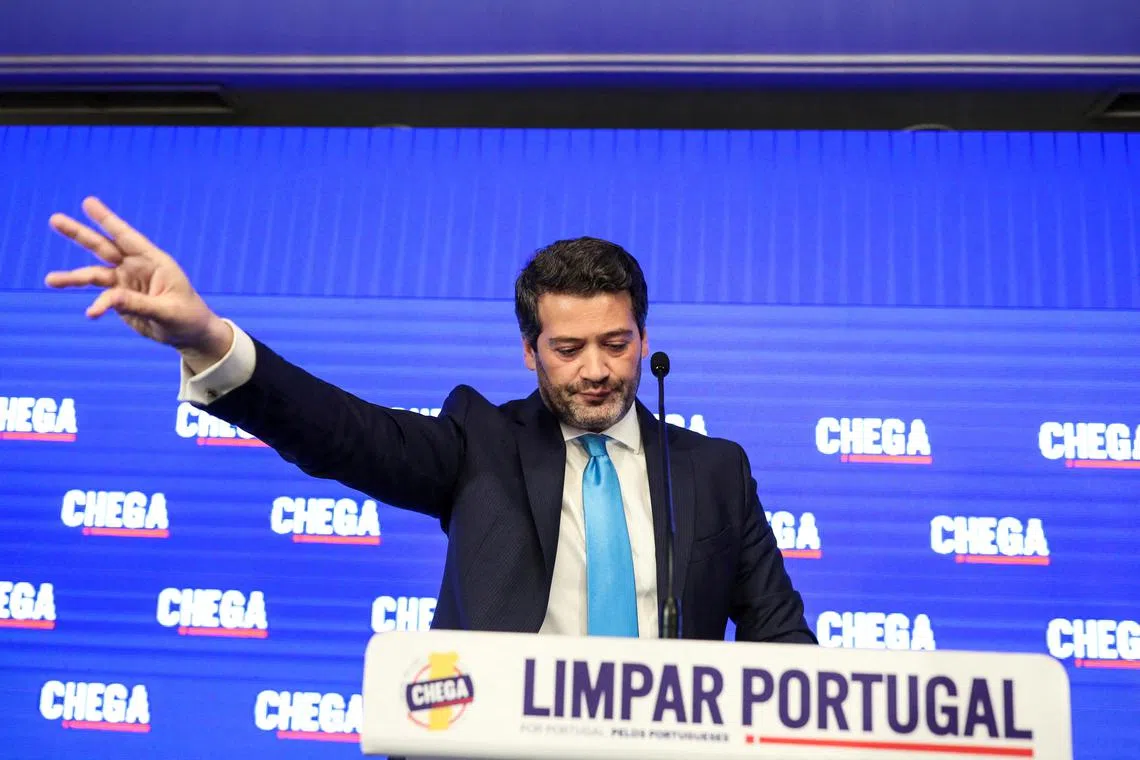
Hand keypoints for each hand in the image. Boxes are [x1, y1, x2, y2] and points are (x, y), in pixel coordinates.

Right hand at [44, 196, 232, 370]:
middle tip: (54, 219)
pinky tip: (91, 313)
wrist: (190, 334)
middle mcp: (136, 267)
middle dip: (79, 234)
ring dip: (73, 277)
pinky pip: (103, 298)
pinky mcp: (120, 299)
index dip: (107, 220)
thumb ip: (139, 304)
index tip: (88, 202)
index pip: (127, 237)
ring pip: (95, 274)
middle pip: (103, 248)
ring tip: (50, 280)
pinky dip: (96, 305)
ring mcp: (126, 282)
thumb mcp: (168, 311)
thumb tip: (108, 298)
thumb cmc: (187, 317)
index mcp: (154, 261)